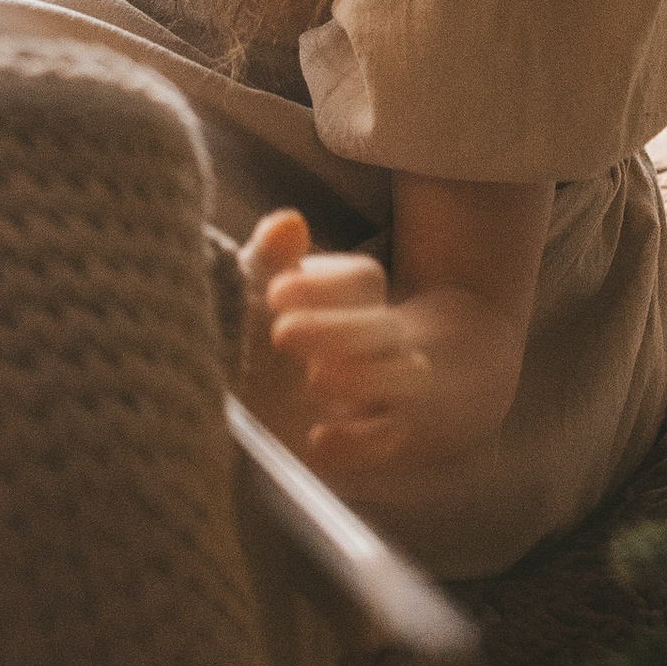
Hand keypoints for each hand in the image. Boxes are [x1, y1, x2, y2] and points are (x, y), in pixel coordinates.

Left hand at [265, 234, 429, 473]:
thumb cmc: (263, 326)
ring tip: (316, 378)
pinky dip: (358, 442)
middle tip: (282, 335)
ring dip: (366, 378)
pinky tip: (318, 439)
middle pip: (385, 327)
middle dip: (339, 330)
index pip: (363, 279)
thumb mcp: (260, 288)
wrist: (270, 396)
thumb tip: (288, 224)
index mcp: (352, 297)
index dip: (323, 283)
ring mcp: (385, 388)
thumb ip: (271, 257)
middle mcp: (378, 338)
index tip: (274, 293)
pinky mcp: (375, 436)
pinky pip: (389, 437)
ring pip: (406, 376)